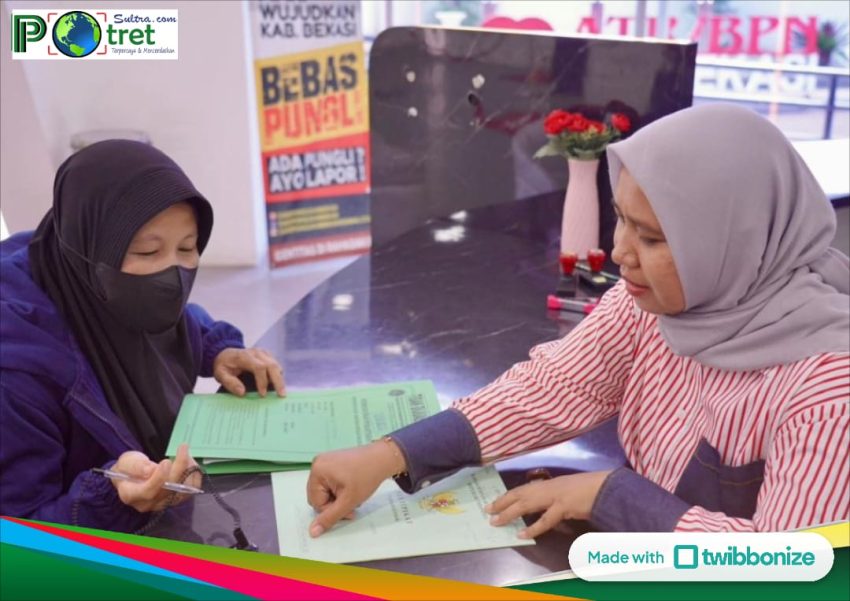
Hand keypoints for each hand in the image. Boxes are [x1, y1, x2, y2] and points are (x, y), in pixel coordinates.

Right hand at [111, 443, 200, 512]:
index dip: (159, 478)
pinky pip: (189, 490)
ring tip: (185, 453)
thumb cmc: (127, 469)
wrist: (131, 477)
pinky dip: (193, 475)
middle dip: (179, 468)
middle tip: (183, 449)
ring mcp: (162, 504)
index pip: (148, 492)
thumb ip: (136, 466)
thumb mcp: (126, 461)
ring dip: (189, 470)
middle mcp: (148, 504)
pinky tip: (190, 462)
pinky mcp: (174, 500)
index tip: (166, 461)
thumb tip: (152, 470)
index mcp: (131, 495)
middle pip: (168, 490)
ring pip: (182, 492)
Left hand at [213, 347, 284, 396]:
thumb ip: (230, 383)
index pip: (259, 367)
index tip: (262, 394)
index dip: (263, 381)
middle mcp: (257, 352)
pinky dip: (278, 376)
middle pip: (272, 365)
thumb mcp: (220, 374)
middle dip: (278, 381)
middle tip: (282, 395)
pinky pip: (276, 365)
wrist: (226, 353)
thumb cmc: (224, 365)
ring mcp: (263, 353)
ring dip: (280, 379)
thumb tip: (242, 392)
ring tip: (281, 392)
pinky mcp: (268, 355)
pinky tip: (276, 386)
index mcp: (245, 356)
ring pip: (276, 365)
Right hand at [306, 440, 405, 537]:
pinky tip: (352, 487)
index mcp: (317, 471)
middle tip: (352, 502)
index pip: (316, 502)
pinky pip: (330, 483)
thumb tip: (313, 531)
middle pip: (318, 496)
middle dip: (335, 504)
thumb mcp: (348, 501)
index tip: (349, 509)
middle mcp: (318, 464)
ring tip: (353, 494)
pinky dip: (340, 489)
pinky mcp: (333, 462)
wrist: (383, 458)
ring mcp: (325, 461)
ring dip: (338, 497)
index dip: (332, 510)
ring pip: (325, 491)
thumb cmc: (367, 476)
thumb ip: (330, 518)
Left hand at [485, 470, 612, 538]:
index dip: (507, 495)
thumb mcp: (567, 490)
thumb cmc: (590, 489)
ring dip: (510, 513)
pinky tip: (522, 534)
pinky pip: (545, 519)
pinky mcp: (565, 506)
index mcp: (550, 483)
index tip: (494, 501)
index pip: (523, 488)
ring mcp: (556, 495)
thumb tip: (541, 507)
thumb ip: (554, 496)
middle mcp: (549, 487)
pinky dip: (533, 528)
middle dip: (502, 502)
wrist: (607, 486)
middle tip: (487, 511)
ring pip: (527, 504)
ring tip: (496, 521)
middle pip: (520, 494)